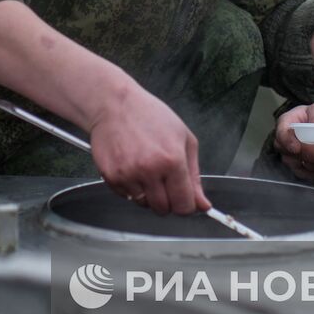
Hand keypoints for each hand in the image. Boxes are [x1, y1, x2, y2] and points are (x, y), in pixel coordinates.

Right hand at [86, 83, 208, 215]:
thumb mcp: (184, 139)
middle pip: (163, 209)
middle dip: (167, 200)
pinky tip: (131, 167)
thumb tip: (202, 205)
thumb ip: (194, 176)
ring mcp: (127, 175)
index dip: (187, 206)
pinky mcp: (110, 177)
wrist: (114, 104)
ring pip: (144, 205)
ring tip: (146, 170)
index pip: (184, 206)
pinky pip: (126, 197)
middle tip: (164, 180)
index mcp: (172, 161)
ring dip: (148, 194)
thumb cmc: (150, 116)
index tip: (184, 199)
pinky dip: (131, 188)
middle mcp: (149, 170)